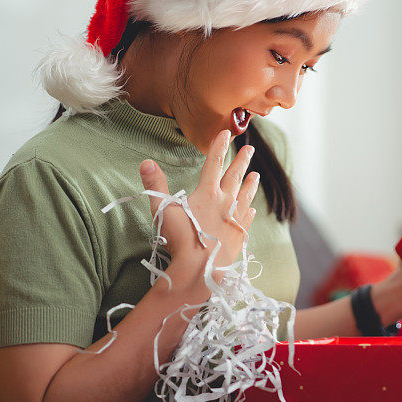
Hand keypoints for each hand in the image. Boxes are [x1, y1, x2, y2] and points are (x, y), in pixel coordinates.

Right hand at [138, 129, 259, 267]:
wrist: (200, 269)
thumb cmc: (179, 239)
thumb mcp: (162, 210)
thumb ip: (155, 184)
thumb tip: (146, 162)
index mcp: (207, 193)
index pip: (214, 163)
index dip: (219, 146)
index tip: (225, 133)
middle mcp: (225, 202)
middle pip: (235, 176)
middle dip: (241, 161)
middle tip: (249, 149)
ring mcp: (235, 219)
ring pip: (246, 196)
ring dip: (250, 184)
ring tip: (255, 175)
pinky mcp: (240, 235)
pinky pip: (247, 218)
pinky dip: (250, 210)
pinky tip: (252, 208)